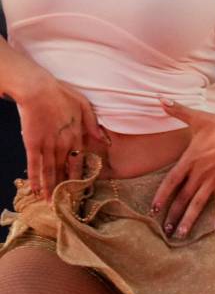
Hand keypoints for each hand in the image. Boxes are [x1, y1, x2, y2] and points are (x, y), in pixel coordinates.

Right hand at [15, 72, 106, 195]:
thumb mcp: (84, 106)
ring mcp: (47, 144)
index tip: (80, 189)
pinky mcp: (32, 143)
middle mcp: (63, 144)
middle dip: (65, 188)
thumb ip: (93, 125)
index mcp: (77, 135)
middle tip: (66, 204)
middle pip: (65, 170)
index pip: (80, 161)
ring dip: (50, 187)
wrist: (38, 89)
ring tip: (51, 203)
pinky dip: (35, 177)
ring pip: (50, 171)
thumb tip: (104, 140)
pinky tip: (36, 190)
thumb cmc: (61, 94)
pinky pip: (34, 164)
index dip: (79, 177)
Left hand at [150, 101, 214, 236]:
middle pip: (182, 197)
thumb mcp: (197, 118)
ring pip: (198, 204)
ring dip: (189, 220)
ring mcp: (214, 181)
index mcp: (189, 160)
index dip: (161, 196)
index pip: (170, 181)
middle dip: (172, 214)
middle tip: (164, 230)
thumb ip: (177, 111)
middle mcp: (199, 174)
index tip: (153, 209)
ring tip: (180, 234)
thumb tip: (159, 98)